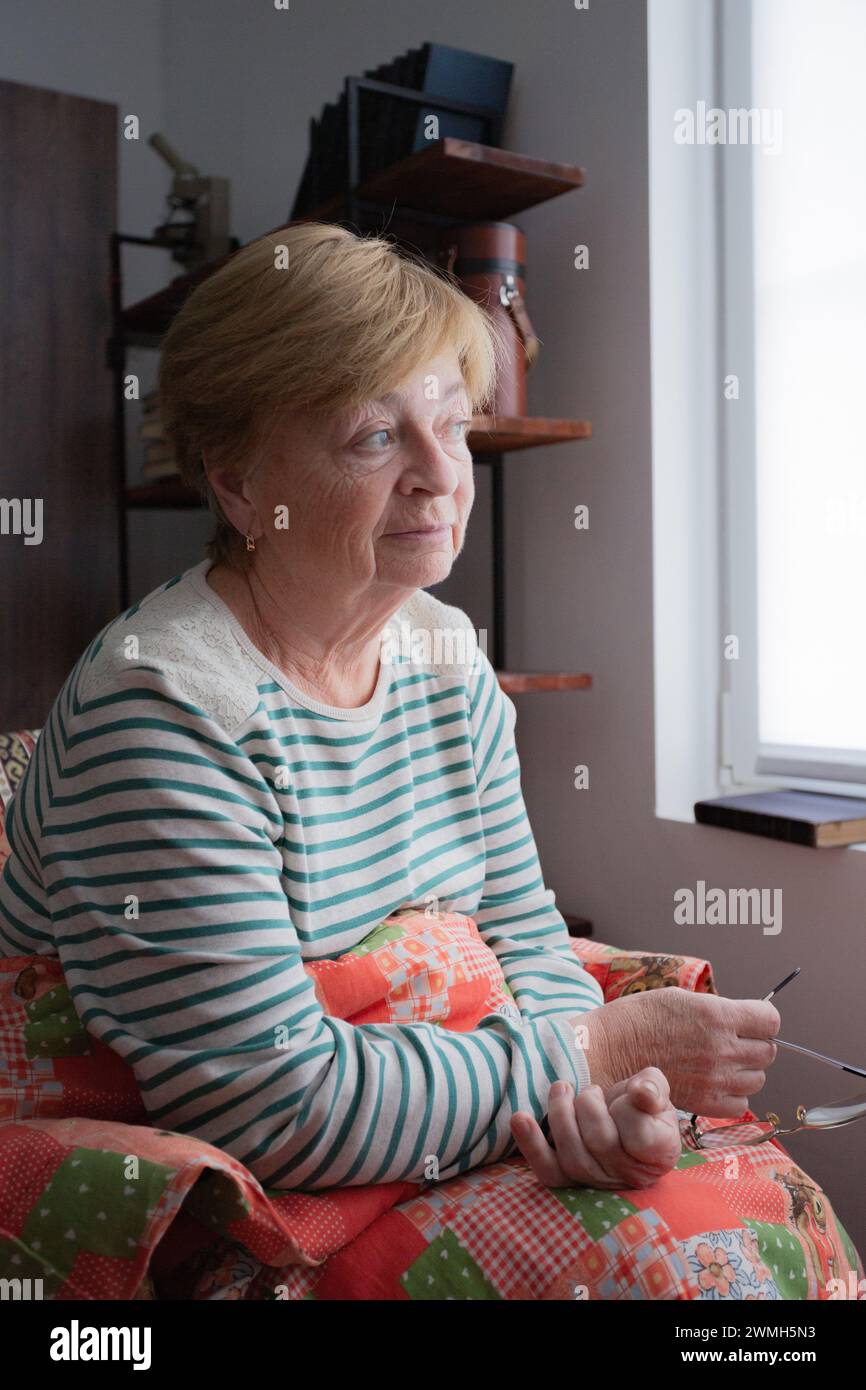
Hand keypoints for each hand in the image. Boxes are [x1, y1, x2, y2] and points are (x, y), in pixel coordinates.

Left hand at [510, 1066, 680, 1189]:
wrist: (623, 1117)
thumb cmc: (641, 1102)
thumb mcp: (655, 1088)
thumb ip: (653, 1087)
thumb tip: (641, 1093)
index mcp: (659, 1153)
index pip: (639, 1135)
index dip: (629, 1108)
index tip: (631, 1095)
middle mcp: (630, 1175)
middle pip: (599, 1143)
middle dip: (588, 1105)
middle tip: (591, 1090)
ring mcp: (598, 1182)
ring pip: (572, 1157)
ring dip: (560, 1114)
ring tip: (562, 1090)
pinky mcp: (570, 1179)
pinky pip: (549, 1172)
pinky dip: (531, 1145)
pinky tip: (519, 1118)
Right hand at [573, 989, 779, 1118]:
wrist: (609, 1048)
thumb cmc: (640, 1017)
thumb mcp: (682, 997)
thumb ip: (718, 1010)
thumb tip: (743, 1021)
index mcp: (717, 1015)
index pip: (770, 1020)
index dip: (763, 1019)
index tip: (752, 1020)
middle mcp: (721, 1048)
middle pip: (768, 1051)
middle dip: (755, 1044)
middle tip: (734, 1040)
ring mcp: (714, 1079)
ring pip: (757, 1079)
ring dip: (746, 1070)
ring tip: (721, 1062)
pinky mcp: (703, 1102)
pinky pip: (739, 1104)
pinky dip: (733, 1095)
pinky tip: (714, 1082)